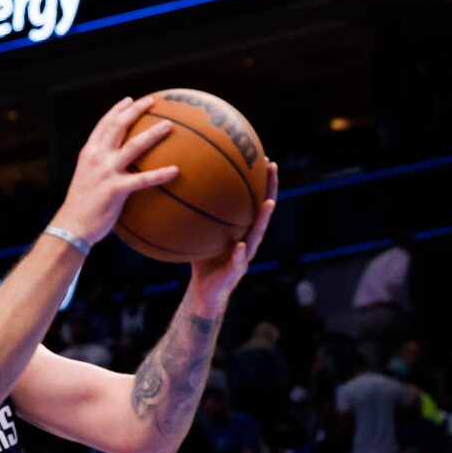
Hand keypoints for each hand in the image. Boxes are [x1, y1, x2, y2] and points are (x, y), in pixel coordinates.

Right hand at [53, 96, 176, 247]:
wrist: (71, 227)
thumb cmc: (80, 207)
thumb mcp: (85, 179)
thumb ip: (97, 167)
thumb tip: (112, 164)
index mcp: (89, 153)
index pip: (104, 124)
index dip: (117, 110)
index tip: (130, 100)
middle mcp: (97, 158)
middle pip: (119, 126)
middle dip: (136, 110)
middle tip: (153, 102)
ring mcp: (107, 173)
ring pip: (134, 146)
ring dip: (153, 133)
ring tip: (169, 125)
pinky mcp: (116, 190)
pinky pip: (143, 180)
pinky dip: (160, 174)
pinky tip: (175, 170)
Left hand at [187, 160, 278, 312]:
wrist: (204, 293)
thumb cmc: (203, 261)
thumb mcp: (199, 235)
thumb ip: (194, 218)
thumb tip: (179, 193)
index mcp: (242, 230)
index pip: (254, 201)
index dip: (261, 182)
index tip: (265, 159)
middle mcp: (248, 240)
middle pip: (263, 211)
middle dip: (269, 189)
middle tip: (272, 167)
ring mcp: (244, 256)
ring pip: (257, 235)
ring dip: (264, 219)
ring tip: (268, 203)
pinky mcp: (234, 273)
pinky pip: (238, 262)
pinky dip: (239, 255)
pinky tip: (240, 246)